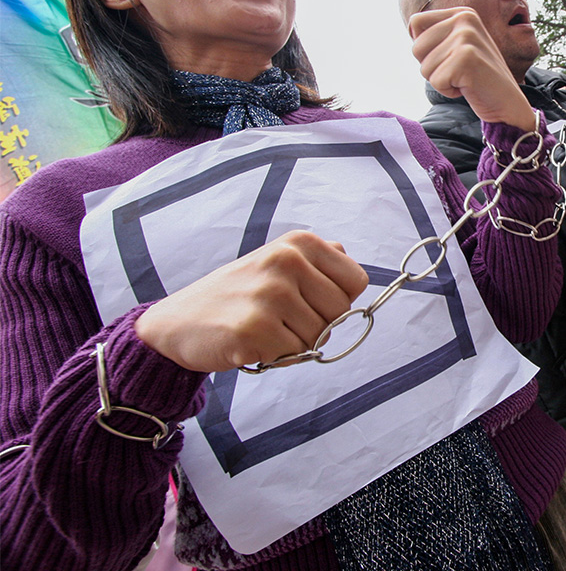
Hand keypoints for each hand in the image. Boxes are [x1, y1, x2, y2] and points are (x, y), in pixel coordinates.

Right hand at [134, 230, 368, 372]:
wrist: (175, 323)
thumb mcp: (275, 261)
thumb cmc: (235, 296)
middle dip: (317, 324)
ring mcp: (270, 294)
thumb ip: (316, 261)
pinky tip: (251, 343)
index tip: (310, 301)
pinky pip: (294, 354)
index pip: (356, 280)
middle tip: (280, 319)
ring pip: (319, 335)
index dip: (338, 299)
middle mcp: (286, 261)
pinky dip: (277, 356)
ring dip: (295, 342)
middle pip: (341, 310)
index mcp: (298, 243)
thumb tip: (350, 259)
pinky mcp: (254, 328)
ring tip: (263, 328)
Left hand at [409, 7, 534, 130]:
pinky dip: (448, 91)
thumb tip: (411, 26)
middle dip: (431, 67)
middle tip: (457, 71)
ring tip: (464, 78)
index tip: (447, 57)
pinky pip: (436, 81)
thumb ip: (436, 34)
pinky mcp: (466, 58)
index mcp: (462, 12)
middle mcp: (465, 19)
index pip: (415, 22)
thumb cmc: (478, 77)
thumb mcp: (457, 46)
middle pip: (416, 47)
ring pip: (425, 67)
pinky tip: (468, 86)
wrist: (507, 102)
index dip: (424, 48)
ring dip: (441, 80)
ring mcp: (466, 37)